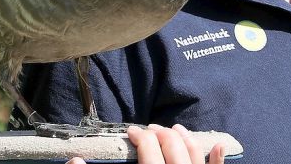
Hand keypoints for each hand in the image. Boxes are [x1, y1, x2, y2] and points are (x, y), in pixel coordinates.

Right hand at [66, 123, 223, 163]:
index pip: (148, 149)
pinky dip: (216, 158)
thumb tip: (73, 160)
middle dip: (159, 133)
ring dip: (185, 139)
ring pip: (194, 155)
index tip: (131, 133)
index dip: (138, 136)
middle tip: (148, 130)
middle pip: (172, 147)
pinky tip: (216, 145)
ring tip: (175, 130)